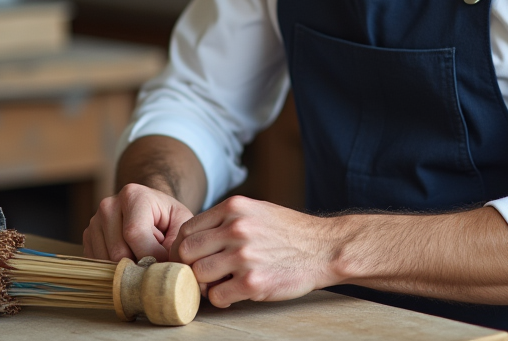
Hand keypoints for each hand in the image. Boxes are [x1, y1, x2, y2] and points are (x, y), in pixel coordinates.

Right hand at [84, 183, 193, 262]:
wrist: (150, 208)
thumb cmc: (167, 217)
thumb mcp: (181, 223)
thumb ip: (176, 244)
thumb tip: (165, 270)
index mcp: (133, 196)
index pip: (134, 233)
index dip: (150, 256)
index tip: (164, 264)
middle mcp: (108, 206)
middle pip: (118, 252)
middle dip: (139, 265)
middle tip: (153, 261)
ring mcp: (95, 221)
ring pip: (106, 261)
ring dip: (126, 268)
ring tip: (140, 255)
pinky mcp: (88, 237)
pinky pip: (98, 264)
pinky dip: (114, 269)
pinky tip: (128, 258)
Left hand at [171, 195, 336, 307]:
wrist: (324, 248)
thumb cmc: (290, 231)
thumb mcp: (256, 211)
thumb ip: (227, 219)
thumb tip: (195, 237)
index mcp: (234, 208)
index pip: (187, 228)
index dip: (183, 247)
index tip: (189, 258)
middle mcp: (236, 229)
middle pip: (187, 252)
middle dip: (189, 266)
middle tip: (200, 275)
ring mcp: (244, 256)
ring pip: (199, 275)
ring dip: (205, 284)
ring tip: (220, 283)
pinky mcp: (253, 282)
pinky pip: (217, 296)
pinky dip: (221, 298)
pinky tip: (234, 293)